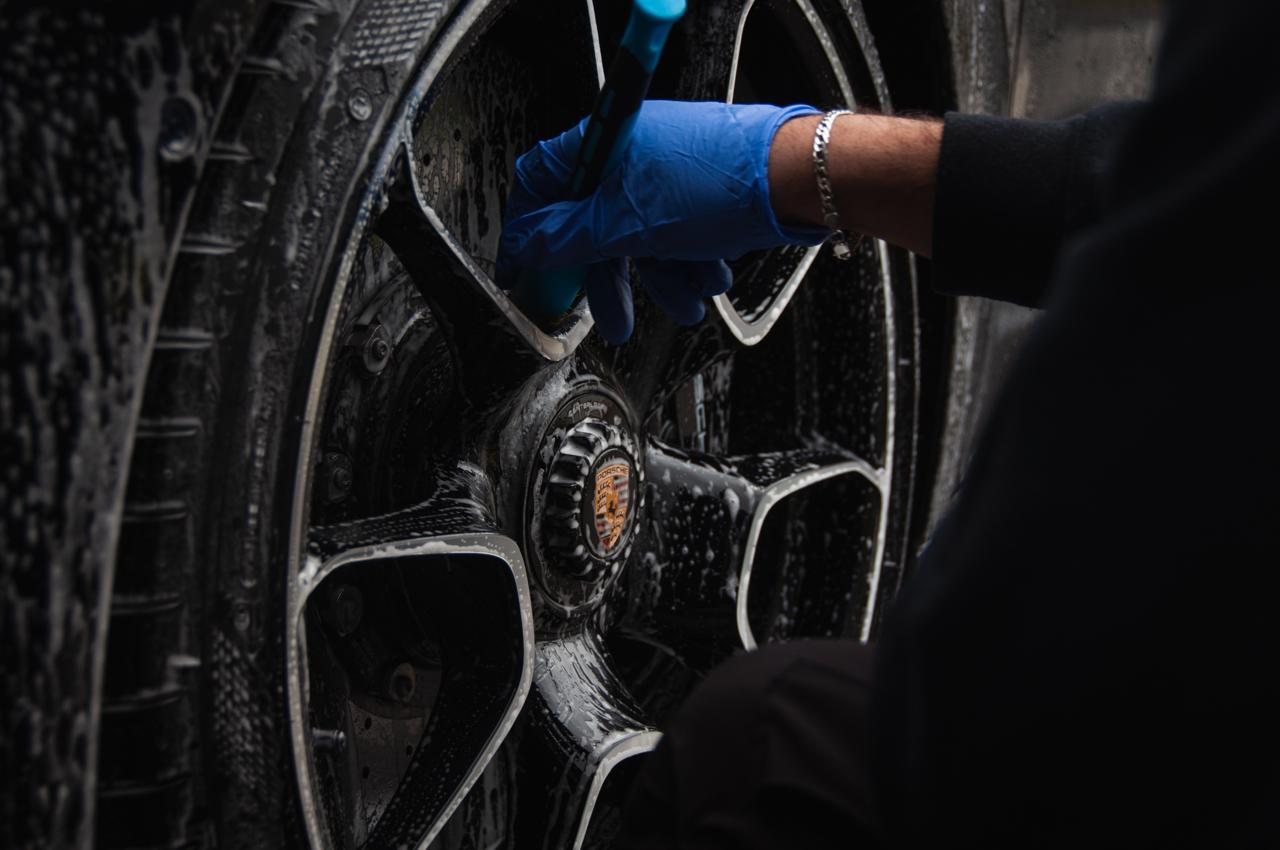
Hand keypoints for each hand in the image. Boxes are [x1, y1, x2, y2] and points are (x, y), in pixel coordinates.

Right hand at [497, 100, 826, 342]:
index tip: (523, 269)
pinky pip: (676, 238)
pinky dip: (690, 264)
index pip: (541, 182)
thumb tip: (525, 245)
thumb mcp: (626, 223)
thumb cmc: (720, 183)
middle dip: (610, 277)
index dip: (528, 230)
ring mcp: (667, 175)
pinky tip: (707, 276)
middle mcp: (631, 154)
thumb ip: (568, 238)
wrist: (796, 181)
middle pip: (594, 224)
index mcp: (603, 142)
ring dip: (662, 278)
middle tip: (609, 314)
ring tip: (684, 300)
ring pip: (640, 239)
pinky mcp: (699, 195)